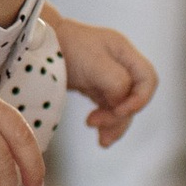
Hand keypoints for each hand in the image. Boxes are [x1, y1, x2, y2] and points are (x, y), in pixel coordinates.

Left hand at [51, 8, 155, 147]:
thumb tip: (122, 104)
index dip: (140, 99)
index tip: (120, 110)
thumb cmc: (67, 47)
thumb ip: (116, 82)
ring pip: (122, 107)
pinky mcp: (96, 88)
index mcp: (124, 53)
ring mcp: (108, 77)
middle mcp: (120, 65)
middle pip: (134, 97)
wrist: (37, 44)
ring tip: (102, 141)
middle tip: (97, 125)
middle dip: (120, 116)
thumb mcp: (94, 62)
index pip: (148, 79)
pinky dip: (106, 124)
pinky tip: (100, 137)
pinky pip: (108, 109)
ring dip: (114, 125)